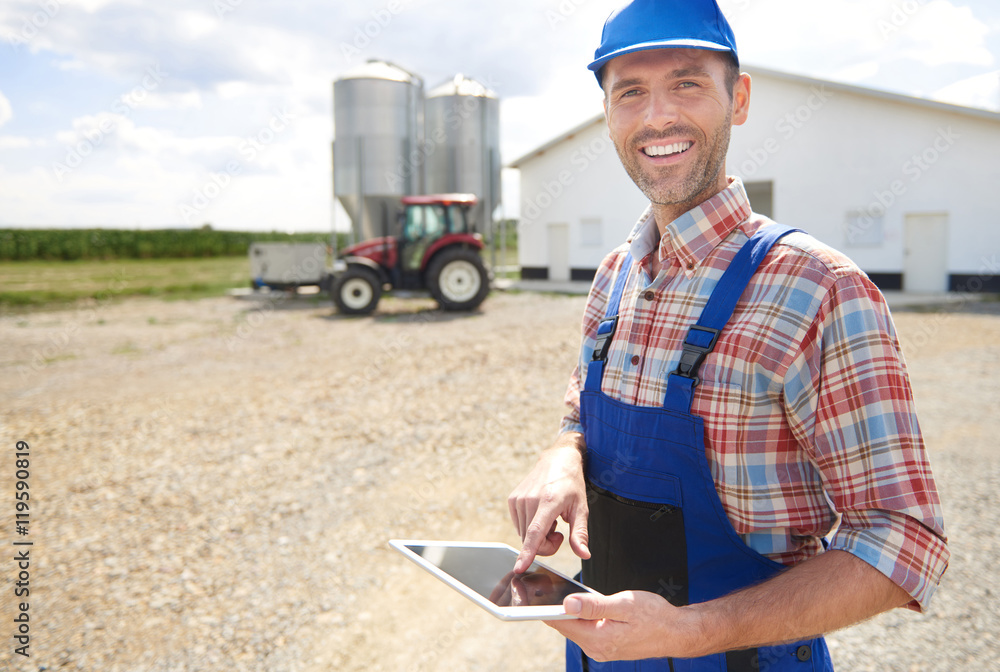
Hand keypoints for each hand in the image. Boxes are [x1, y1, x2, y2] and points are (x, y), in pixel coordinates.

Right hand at [507, 433, 589, 572]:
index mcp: (549, 501)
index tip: (519, 567)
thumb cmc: (572, 484)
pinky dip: (530, 527)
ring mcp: (519, 499)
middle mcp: (530, 500)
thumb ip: (580, 533)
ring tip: (550, 519)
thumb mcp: (581, 508)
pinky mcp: (512, 500)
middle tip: (559, 533)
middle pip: (532, 540)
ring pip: (525, 536)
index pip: (536, 532)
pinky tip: (540, 514)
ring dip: (539, 536)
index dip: (528, 552)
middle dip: (546, 545)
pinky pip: (520, 527)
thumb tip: (584, 555)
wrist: (558, 460)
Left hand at [548, 590, 696, 661]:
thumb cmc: (655, 616)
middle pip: (565, 627)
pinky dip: (580, 618)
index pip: (562, 623)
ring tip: (556, 592)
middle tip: (540, 587)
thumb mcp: (625, 604)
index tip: (533, 593)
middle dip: (554, 608)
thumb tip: (568, 603)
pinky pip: (585, 631)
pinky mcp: (606, 646)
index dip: (545, 608)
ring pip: (575, 628)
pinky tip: (578, 604)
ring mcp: (601, 649)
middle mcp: (597, 649)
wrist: (676, 632)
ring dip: (567, 613)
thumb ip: (595, 605)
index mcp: (599, 639)